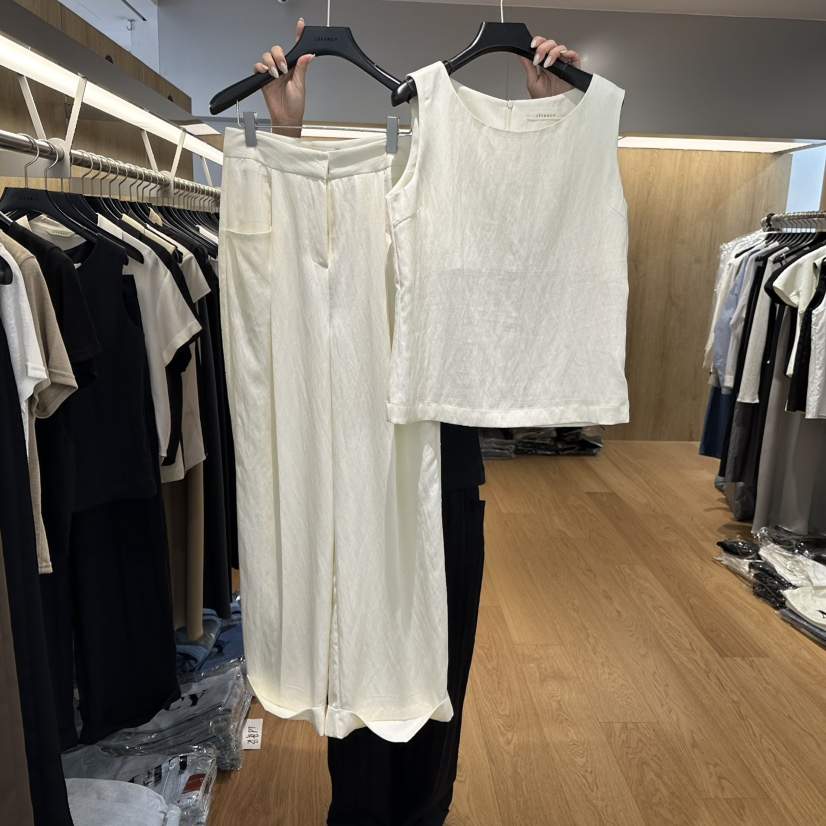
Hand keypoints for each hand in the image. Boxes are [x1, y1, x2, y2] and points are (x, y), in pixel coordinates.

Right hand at [254, 18, 314, 135]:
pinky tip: (267, 74)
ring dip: (271, 62)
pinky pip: (258, 67)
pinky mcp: (263, 79)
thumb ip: (302, 68)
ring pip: (267, 56)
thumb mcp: (301, 85)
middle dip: (278, 56)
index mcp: (294, 68)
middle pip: (277, 50)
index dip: (298, 35)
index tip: (301, 25)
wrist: (286, 118)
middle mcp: (283, 68)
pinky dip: (261, 67)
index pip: (296, 48)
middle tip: (283, 68)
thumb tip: (308, 55)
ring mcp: (272, 73)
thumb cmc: (295, 105)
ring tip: (276, 74)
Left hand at [520, 37, 580, 98]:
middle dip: (543, 47)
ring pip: (561, 48)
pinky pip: (574, 55)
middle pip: (551, 44)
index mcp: (543, 64)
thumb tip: (521, 54)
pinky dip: (568, 53)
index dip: (538, 41)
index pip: (542, 46)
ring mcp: (564, 64)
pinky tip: (561, 58)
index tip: (532, 45)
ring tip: (547, 65)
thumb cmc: (544, 100)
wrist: (553, 111)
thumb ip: (528, 66)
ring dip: (552, 52)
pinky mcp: (573, 69)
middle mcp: (554, 62)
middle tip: (538, 58)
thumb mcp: (532, 82)